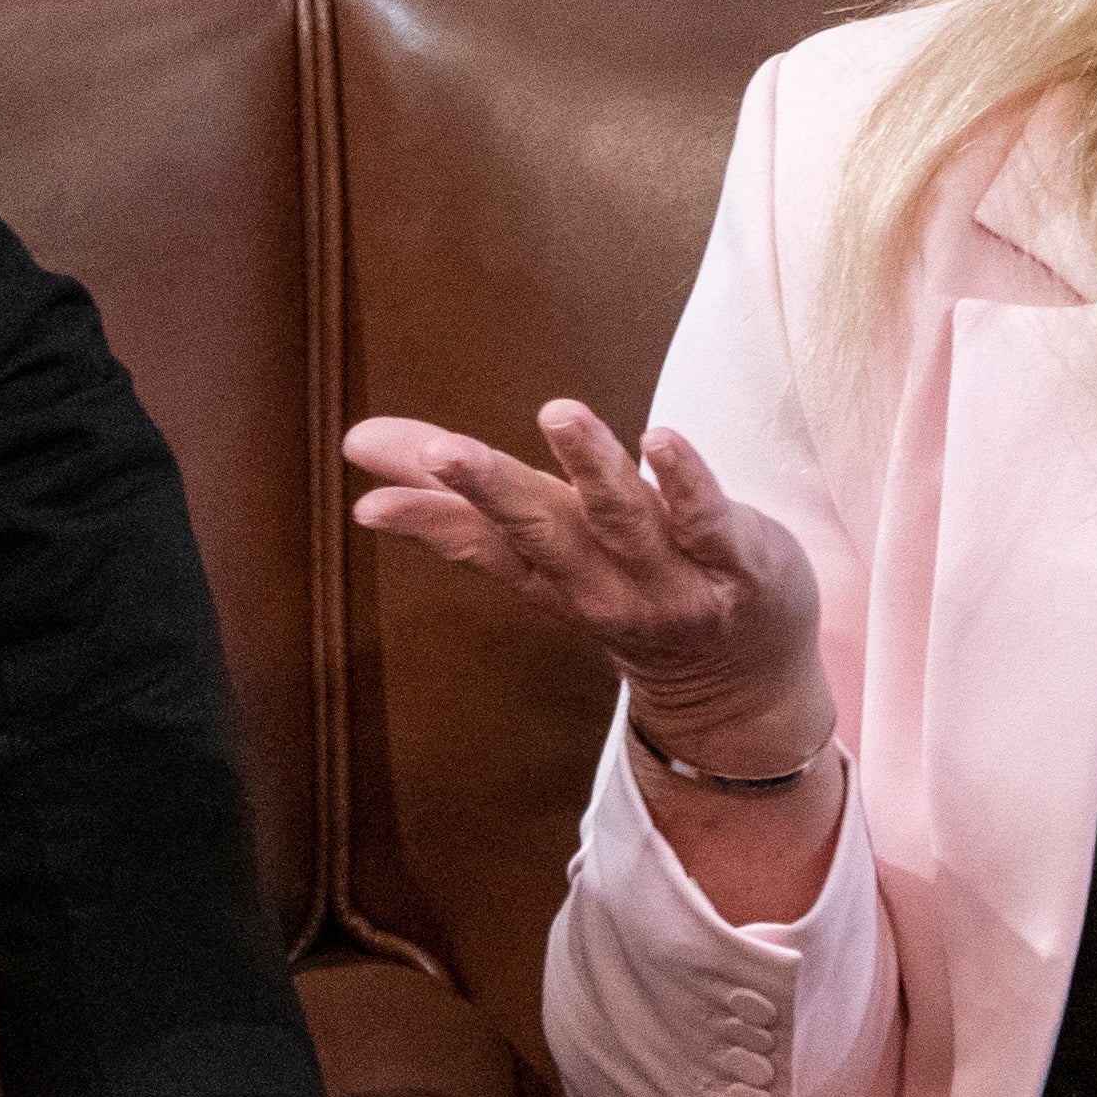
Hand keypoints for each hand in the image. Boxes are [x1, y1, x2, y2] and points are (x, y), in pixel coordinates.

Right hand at [345, 401, 827, 761]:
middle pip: (540, 533)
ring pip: (624, 520)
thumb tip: (356, 443)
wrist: (740, 683)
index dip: (428, 520)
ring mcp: (671, 580)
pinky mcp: (738, 563)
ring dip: (592, 468)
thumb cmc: (624, 588)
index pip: (482, 546)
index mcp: (548, 575)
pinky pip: (711, 521)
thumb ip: (455, 498)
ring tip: (557, 413)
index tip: (368, 502)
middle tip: (443, 451)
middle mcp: (602, 583)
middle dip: (491, 491)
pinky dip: (687, 483)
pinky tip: (661, 439)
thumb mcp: (539, 546)